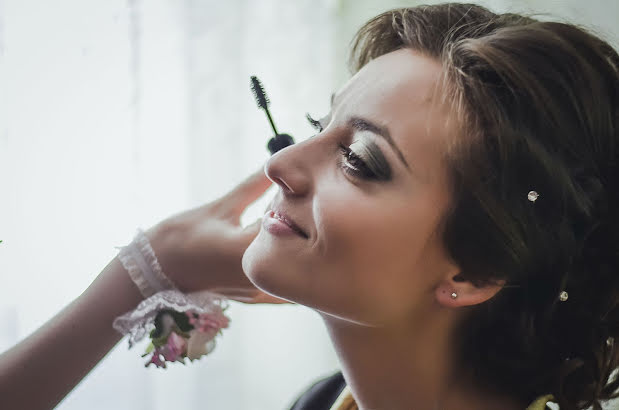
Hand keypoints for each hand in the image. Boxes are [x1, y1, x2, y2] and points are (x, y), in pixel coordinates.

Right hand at [145, 165, 290, 304]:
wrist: (153, 275)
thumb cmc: (179, 238)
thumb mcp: (220, 207)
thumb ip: (253, 186)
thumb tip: (275, 164)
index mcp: (248, 251)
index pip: (290, 224)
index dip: (296, 206)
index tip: (294, 192)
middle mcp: (257, 277)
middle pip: (298, 249)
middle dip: (300, 226)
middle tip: (297, 207)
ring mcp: (258, 292)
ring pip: (294, 268)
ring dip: (296, 247)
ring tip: (289, 227)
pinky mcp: (255, 298)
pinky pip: (284, 283)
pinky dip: (289, 266)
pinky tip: (284, 248)